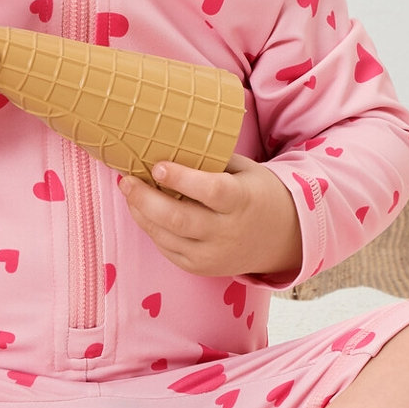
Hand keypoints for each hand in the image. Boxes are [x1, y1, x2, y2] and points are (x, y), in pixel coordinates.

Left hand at [118, 154, 302, 280]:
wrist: (281, 237)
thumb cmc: (255, 193)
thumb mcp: (244, 170)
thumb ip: (211, 159)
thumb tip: (169, 139)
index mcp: (242, 201)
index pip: (210, 191)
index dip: (182, 179)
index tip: (157, 166)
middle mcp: (227, 232)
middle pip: (179, 219)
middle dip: (146, 199)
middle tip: (126, 181)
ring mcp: (213, 255)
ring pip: (167, 237)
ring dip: (141, 213)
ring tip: (129, 192)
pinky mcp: (201, 268)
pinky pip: (167, 249)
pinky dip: (151, 229)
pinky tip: (143, 211)